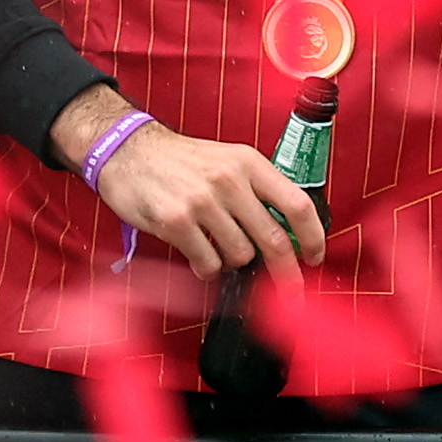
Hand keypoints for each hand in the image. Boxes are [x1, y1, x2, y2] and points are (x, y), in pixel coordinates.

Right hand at [54, 87, 324, 284]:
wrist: (127, 150)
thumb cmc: (180, 160)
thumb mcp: (226, 160)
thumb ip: (257, 190)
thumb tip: (288, 232)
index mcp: (248, 163)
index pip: (297, 204)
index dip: (313, 237)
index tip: (315, 257)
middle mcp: (229, 180)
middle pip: (274, 240)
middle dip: (286, 273)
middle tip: (290, 290)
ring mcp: (203, 202)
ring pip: (240, 255)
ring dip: (232, 260)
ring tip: (214, 243)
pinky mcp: (177, 222)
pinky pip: (208, 264)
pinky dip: (206, 266)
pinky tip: (196, 251)